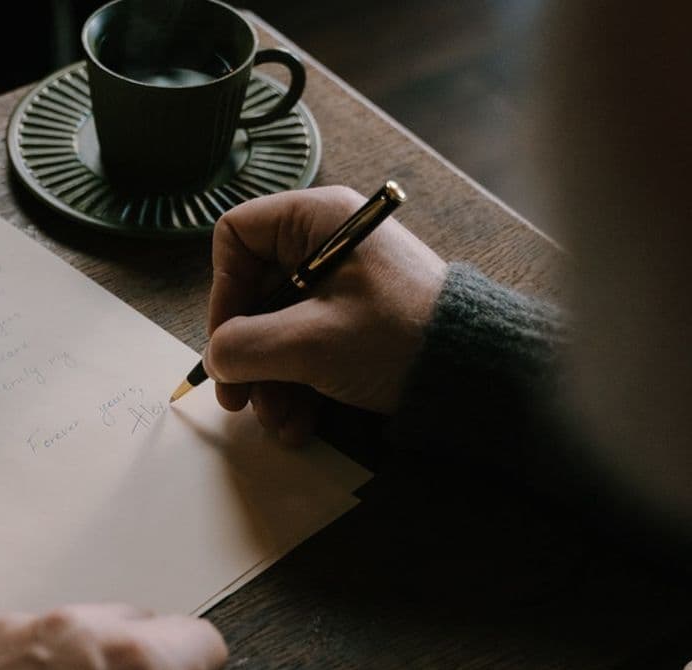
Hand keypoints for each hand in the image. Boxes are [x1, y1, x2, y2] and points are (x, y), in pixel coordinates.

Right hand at [204, 186, 446, 443]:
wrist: (476, 372)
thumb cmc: (397, 338)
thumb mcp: (309, 343)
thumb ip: (245, 347)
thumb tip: (216, 358)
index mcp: (316, 221)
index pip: (237, 237)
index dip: (222, 291)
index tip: (227, 342)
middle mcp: (325, 243)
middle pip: (253, 293)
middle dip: (246, 355)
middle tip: (239, 401)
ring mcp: (341, 284)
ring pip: (277, 328)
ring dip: (270, 382)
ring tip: (280, 423)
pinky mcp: (354, 320)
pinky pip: (306, 345)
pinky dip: (297, 386)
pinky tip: (300, 425)